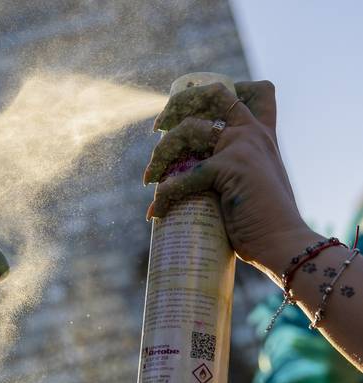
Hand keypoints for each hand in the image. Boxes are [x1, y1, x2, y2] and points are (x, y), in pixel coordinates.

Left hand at [144, 80, 311, 278]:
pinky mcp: (229, 167)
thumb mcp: (246, 184)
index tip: (187, 112)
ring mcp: (242, 146)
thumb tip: (180, 177)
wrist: (283, 243)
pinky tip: (156, 212)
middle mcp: (252, 133)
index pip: (250, 90)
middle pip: (212, 93)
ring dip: (160, 154)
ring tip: (149, 178)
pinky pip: (182, 176)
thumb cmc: (261, 223)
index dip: (213, 91)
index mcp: (260, 134)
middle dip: (177, 104)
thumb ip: (226, 172)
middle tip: (158, 129)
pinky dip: (164, 195)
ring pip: (187, 130)